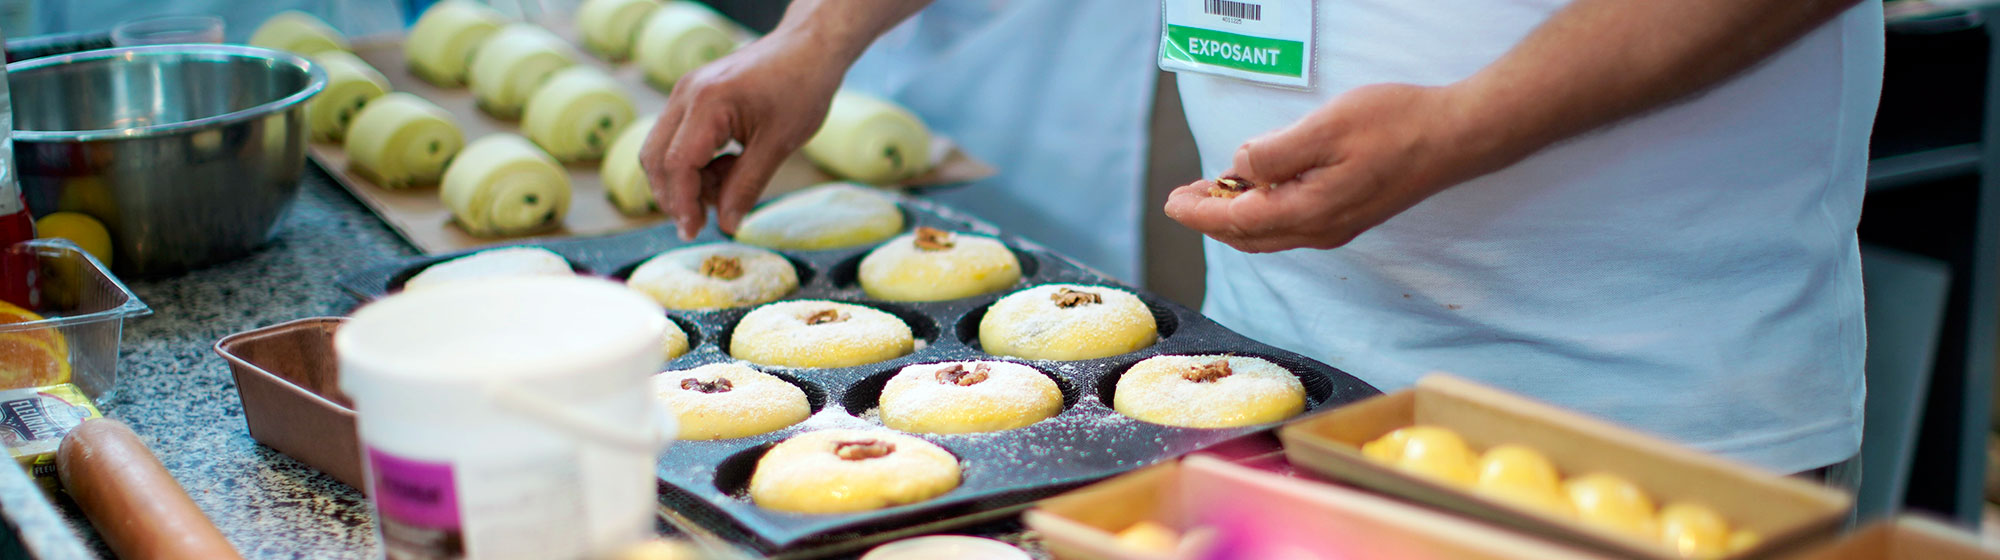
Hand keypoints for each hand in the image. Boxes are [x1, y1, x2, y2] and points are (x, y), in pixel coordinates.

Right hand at [640, 35, 846, 238]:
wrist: (808, 48)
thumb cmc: (801, 88)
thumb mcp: (778, 145)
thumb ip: (746, 187)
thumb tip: (726, 226)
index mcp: (707, 103)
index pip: (677, 164)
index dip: (682, 203)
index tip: (693, 232)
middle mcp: (686, 94)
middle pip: (656, 158)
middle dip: (675, 195)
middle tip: (703, 221)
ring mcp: (685, 92)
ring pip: (663, 150)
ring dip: (687, 180)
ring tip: (729, 185)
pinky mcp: (693, 96)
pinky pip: (678, 137)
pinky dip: (696, 162)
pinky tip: (729, 166)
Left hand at [1164, 83, 1518, 252]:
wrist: (1456, 137)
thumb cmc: (1396, 126)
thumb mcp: (1325, 128)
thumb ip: (1275, 153)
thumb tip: (1241, 169)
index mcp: (1309, 212)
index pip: (1236, 221)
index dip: (1198, 213)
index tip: (1171, 203)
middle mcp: (1320, 230)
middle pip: (1249, 236)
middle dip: (1211, 219)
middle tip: (1183, 197)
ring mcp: (1337, 227)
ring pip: (1270, 233)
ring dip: (1236, 217)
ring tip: (1211, 193)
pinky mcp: (1350, 216)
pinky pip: (1292, 224)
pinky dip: (1264, 212)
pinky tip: (1260, 189)